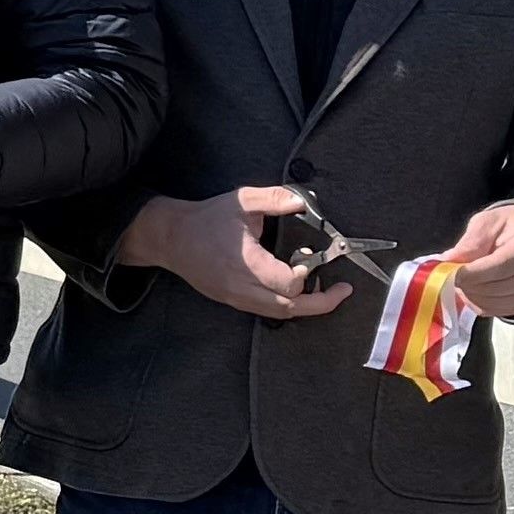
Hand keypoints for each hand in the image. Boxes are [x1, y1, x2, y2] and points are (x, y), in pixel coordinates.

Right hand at [123, 186, 359, 323]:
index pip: (287, 282)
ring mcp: (236, 298)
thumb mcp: (241, 201)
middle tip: (342, 291)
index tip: (314, 256)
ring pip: (279, 314)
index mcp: (246, 263)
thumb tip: (304, 202)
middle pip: (289, 308)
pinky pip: (266, 311)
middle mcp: (241, 287)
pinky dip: (287, 304)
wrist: (171, 238)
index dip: (306, 273)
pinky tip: (296, 290)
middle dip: (321, 303)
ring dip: (305, 307)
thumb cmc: (206, 219)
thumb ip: (275, 199)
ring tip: (325, 294)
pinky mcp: (232, 301)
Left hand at [443, 201, 513, 323]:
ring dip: (470, 294)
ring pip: (494, 303)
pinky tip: (471, 288)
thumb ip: (472, 240)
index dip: (474, 273)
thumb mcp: (490, 221)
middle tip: (450, 274)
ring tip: (461, 278)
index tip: (450, 273)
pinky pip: (496, 311)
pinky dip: (478, 303)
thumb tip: (449, 260)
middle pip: (497, 288)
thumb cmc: (512, 225)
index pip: (502, 266)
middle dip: (468, 284)